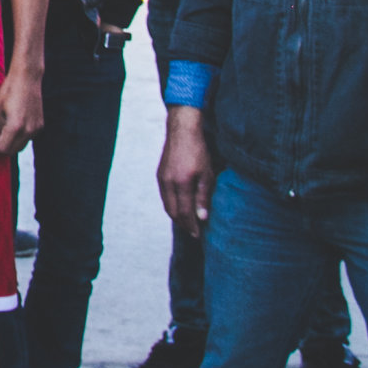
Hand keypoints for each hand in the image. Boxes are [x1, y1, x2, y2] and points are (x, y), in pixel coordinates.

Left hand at [0, 62, 44, 155]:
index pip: (3, 149)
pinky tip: (13, 123)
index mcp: (16, 127)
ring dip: (10, 141)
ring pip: (21, 144)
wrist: (27, 79)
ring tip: (2, 125)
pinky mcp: (40, 125)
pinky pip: (28, 137)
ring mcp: (36, 128)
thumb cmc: (9, 91)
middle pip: (13, 150)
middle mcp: (29, 131)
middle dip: (1, 146)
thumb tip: (0, 136)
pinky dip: (19, 136)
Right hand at [158, 107, 213, 235]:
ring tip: (188, 223)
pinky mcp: (160, 175)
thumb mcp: (207, 174)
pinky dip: (172, 205)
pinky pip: (165, 196)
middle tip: (194, 232)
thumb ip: (203, 197)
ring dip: (177, 216)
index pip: (185, 213)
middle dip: (183, 224)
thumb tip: (202, 218)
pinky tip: (181, 206)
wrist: (182, 131)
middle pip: (173, 212)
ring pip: (167, 205)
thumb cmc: (199, 151)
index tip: (199, 236)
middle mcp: (168, 183)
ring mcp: (162, 179)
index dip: (191, 226)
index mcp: (182, 184)